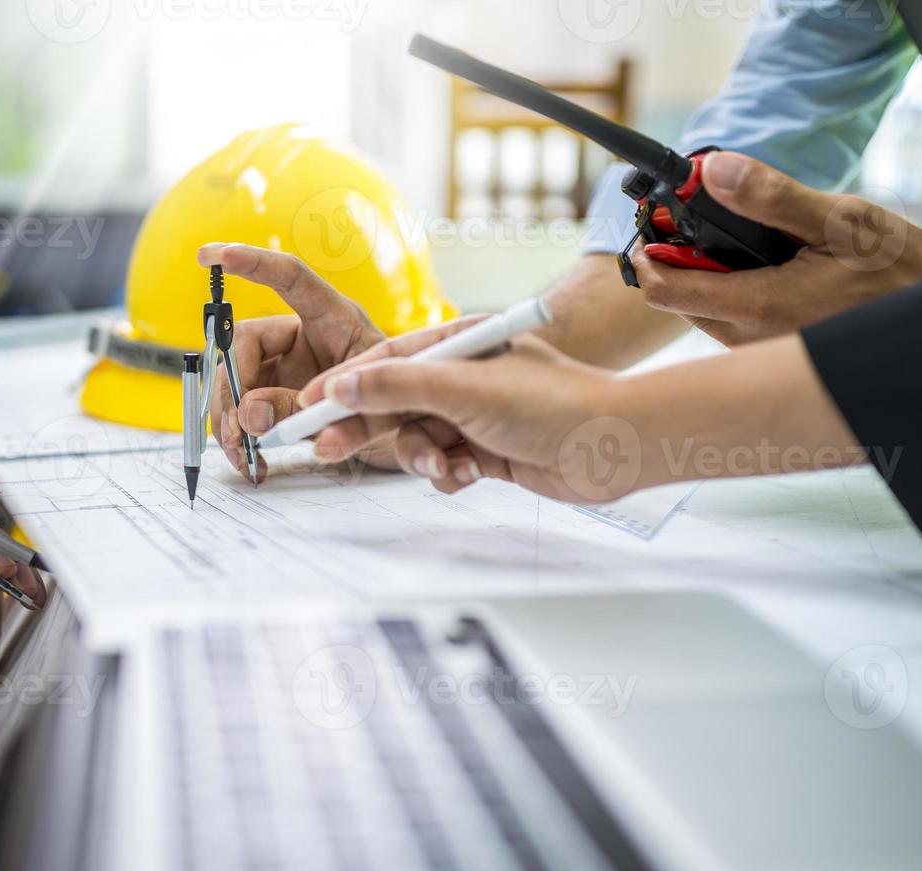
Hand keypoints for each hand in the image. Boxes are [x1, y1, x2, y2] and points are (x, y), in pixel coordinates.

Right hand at [195, 243, 481, 477]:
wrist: (448, 450)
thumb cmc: (421, 410)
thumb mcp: (377, 407)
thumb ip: (315, 405)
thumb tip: (250, 414)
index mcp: (336, 321)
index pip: (289, 279)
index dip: (252, 262)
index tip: (210, 253)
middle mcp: (310, 343)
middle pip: (246, 348)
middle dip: (231, 387)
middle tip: (234, 428)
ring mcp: (297, 376)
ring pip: (242, 388)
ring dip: (232, 422)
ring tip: (240, 454)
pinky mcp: (292, 411)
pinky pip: (254, 421)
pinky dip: (247, 445)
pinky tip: (251, 464)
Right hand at [296, 331, 633, 503]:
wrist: (614, 447)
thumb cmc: (550, 403)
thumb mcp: (463, 389)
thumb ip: (397, 387)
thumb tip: (339, 387)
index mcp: (460, 343)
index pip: (386, 360)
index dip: (343, 385)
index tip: (306, 408)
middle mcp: (466, 375)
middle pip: (395, 401)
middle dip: (365, 426)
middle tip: (325, 450)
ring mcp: (477, 414)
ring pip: (419, 439)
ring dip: (423, 457)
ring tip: (442, 467)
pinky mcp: (490, 451)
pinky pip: (446, 464)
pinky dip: (450, 474)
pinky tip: (469, 476)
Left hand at [630, 151, 921, 345]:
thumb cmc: (904, 277)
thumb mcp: (844, 221)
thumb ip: (772, 198)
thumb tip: (713, 171)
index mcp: (759, 307)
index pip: (663, 289)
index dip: (649, 251)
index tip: (657, 220)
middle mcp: (751, 342)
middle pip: (679, 300)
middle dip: (681, 258)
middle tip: (706, 216)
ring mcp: (763, 355)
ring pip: (706, 313)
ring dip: (711, 276)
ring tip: (749, 239)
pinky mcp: (778, 358)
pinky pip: (735, 325)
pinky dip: (737, 293)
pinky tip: (775, 268)